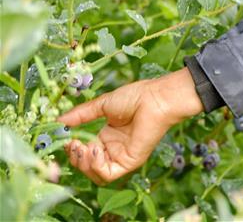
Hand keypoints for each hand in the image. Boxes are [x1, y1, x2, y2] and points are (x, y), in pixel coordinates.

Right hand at [58, 67, 203, 184]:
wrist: (155, 98)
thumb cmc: (135, 97)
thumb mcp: (101, 105)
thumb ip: (80, 115)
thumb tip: (58, 121)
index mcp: (107, 137)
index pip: (83, 152)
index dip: (72, 149)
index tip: (66, 139)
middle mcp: (113, 150)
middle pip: (87, 166)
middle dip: (76, 158)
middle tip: (74, 144)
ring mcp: (122, 157)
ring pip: (95, 174)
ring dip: (84, 164)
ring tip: (85, 147)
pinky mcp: (130, 162)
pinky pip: (108, 175)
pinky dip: (97, 166)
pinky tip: (96, 150)